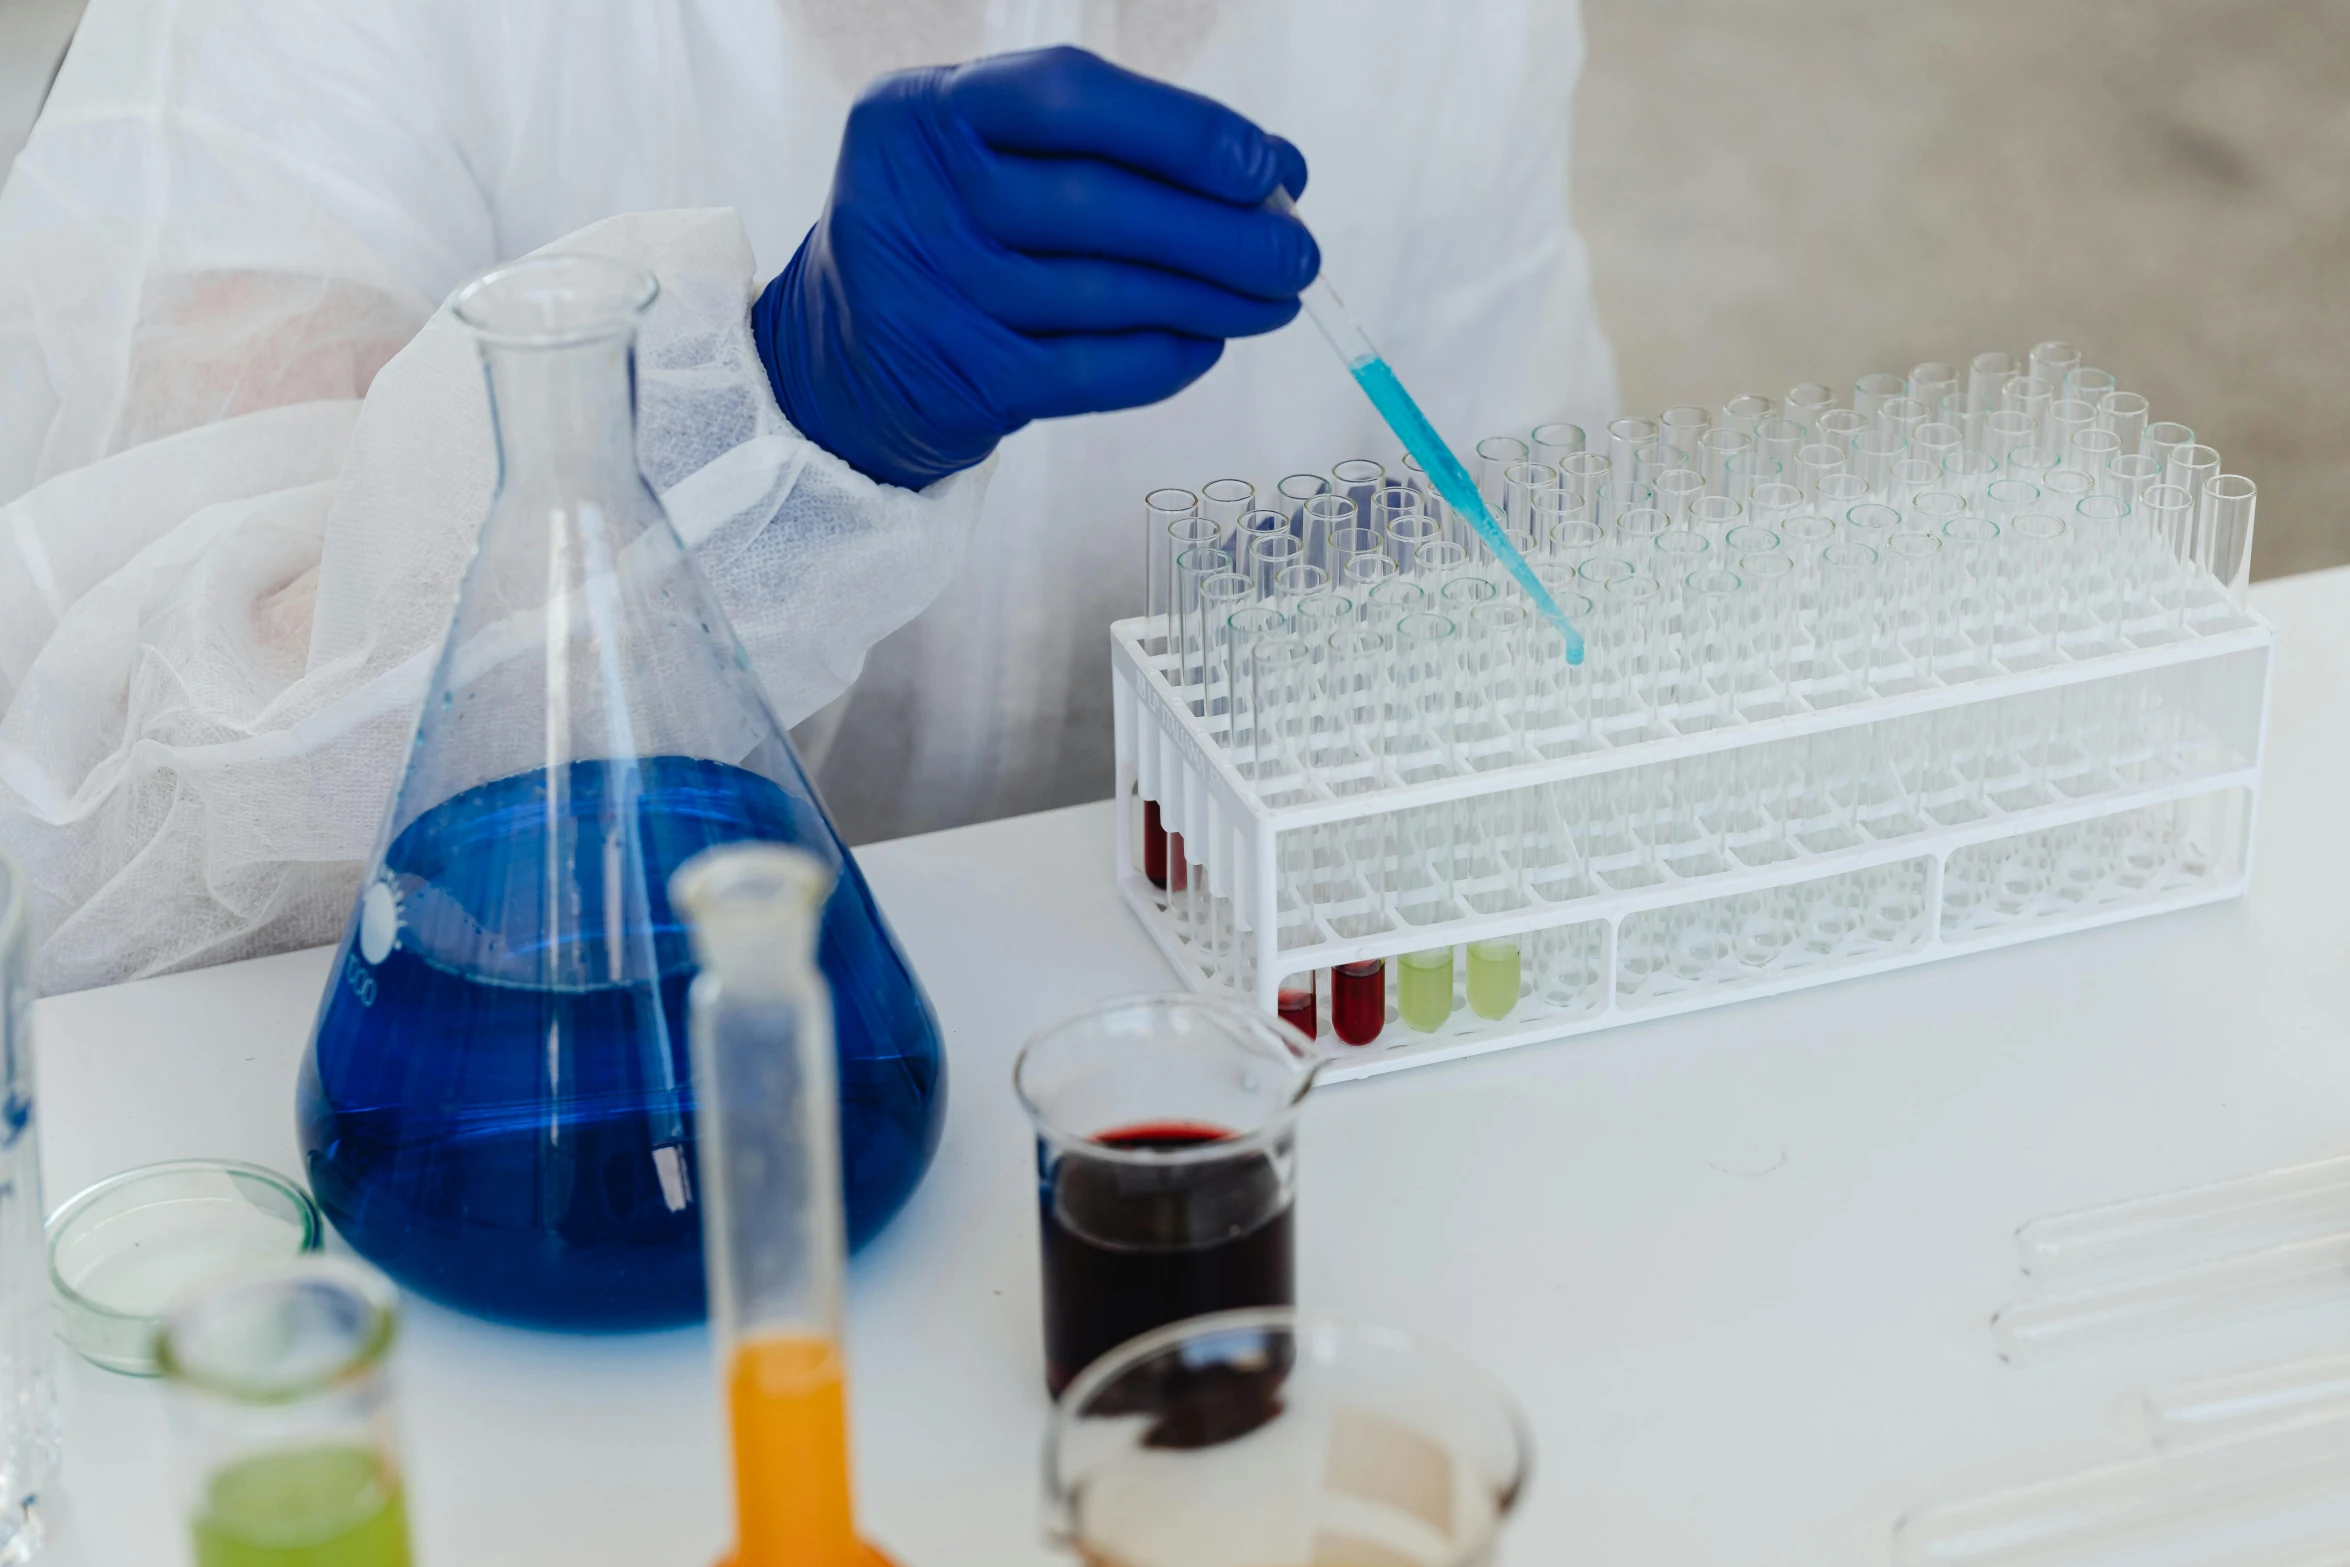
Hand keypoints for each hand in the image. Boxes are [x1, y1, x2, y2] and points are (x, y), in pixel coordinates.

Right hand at [752, 46, 1315, 490]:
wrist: (842, 357)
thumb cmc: (955, 232)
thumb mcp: (994, 155)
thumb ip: (1114, 146)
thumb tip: (1276, 171)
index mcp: (926, 110)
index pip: (1070, 95)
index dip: (1182, 129)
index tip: (1267, 165)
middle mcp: (917, 194)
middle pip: (1101, 205)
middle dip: (1223, 232)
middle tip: (1299, 254)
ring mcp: (935, 292)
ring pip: (1109, 294)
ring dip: (1213, 300)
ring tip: (1275, 301)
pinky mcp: (961, 377)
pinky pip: (1093, 370)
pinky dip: (1165, 358)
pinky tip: (1208, 343)